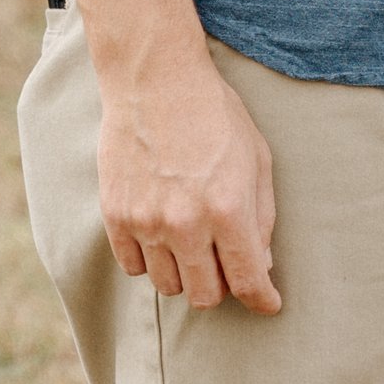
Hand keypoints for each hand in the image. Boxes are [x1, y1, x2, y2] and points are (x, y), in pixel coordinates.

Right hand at [96, 50, 280, 313]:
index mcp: (228, 210)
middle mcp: (185, 223)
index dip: (262, 300)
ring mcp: (146, 221)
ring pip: (168, 286)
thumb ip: (261, 218)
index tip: (267, 303)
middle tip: (225, 264)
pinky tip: (161, 236)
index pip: (248, 281)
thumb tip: (261, 264)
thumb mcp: (257, 160)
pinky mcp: (115, 215)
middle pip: (205, 295)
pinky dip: (150, 261)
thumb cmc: (215, 115)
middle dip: (222, 287)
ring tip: (192, 245)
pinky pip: (133, 267)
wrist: (155, 80)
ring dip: (185, 274)